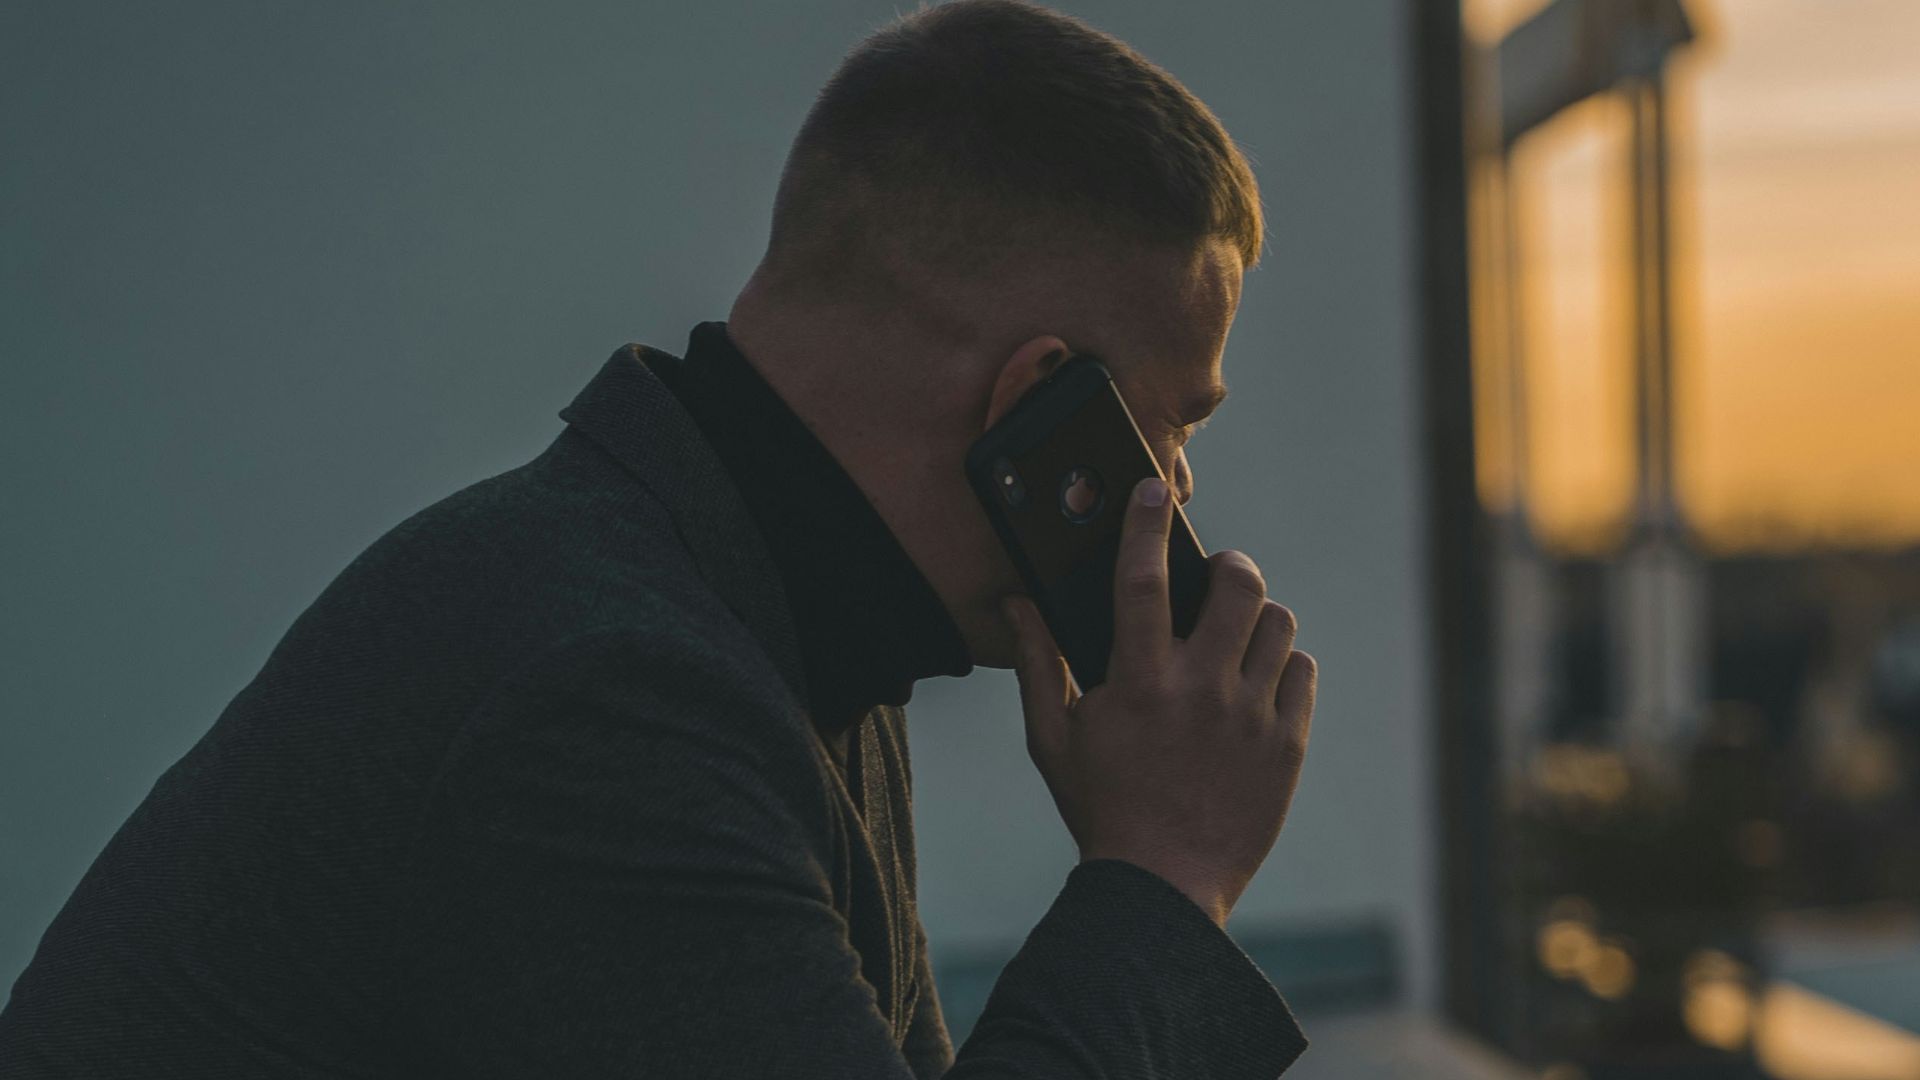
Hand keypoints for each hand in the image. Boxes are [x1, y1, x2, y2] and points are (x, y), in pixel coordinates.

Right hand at [1003, 476, 1315, 927]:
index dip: (1144, 526)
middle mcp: (1200, 693)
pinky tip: (1256, 683)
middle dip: (1228, 566)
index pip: (1141, 582)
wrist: (1162, 889)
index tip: (1149, 489)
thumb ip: (1037, 663)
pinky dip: (1283, 666)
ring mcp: (1250, 719)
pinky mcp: (1286, 746)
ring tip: (1235, 637)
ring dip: (1257, 618)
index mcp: (1137, 685)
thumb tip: (1017, 602)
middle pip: (1236, 588)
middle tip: (1216, 578)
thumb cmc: (1101, 808)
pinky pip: (1302, 673)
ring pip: (1277, 625)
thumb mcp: (1053, 738)